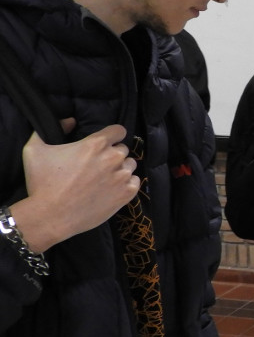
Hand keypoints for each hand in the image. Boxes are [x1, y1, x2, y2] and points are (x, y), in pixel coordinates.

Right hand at [14, 122, 139, 252]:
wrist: (50, 215)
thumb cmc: (42, 182)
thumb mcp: (35, 149)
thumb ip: (53, 128)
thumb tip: (70, 120)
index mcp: (96, 144)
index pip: (118, 130)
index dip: (112, 135)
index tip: (106, 142)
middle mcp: (113, 157)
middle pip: (123, 149)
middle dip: (112, 154)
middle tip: (97, 165)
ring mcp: (122, 176)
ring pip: (130, 165)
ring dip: (120, 169)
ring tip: (104, 178)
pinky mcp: (127, 194)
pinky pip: (134, 182)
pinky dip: (126, 184)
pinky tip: (111, 188)